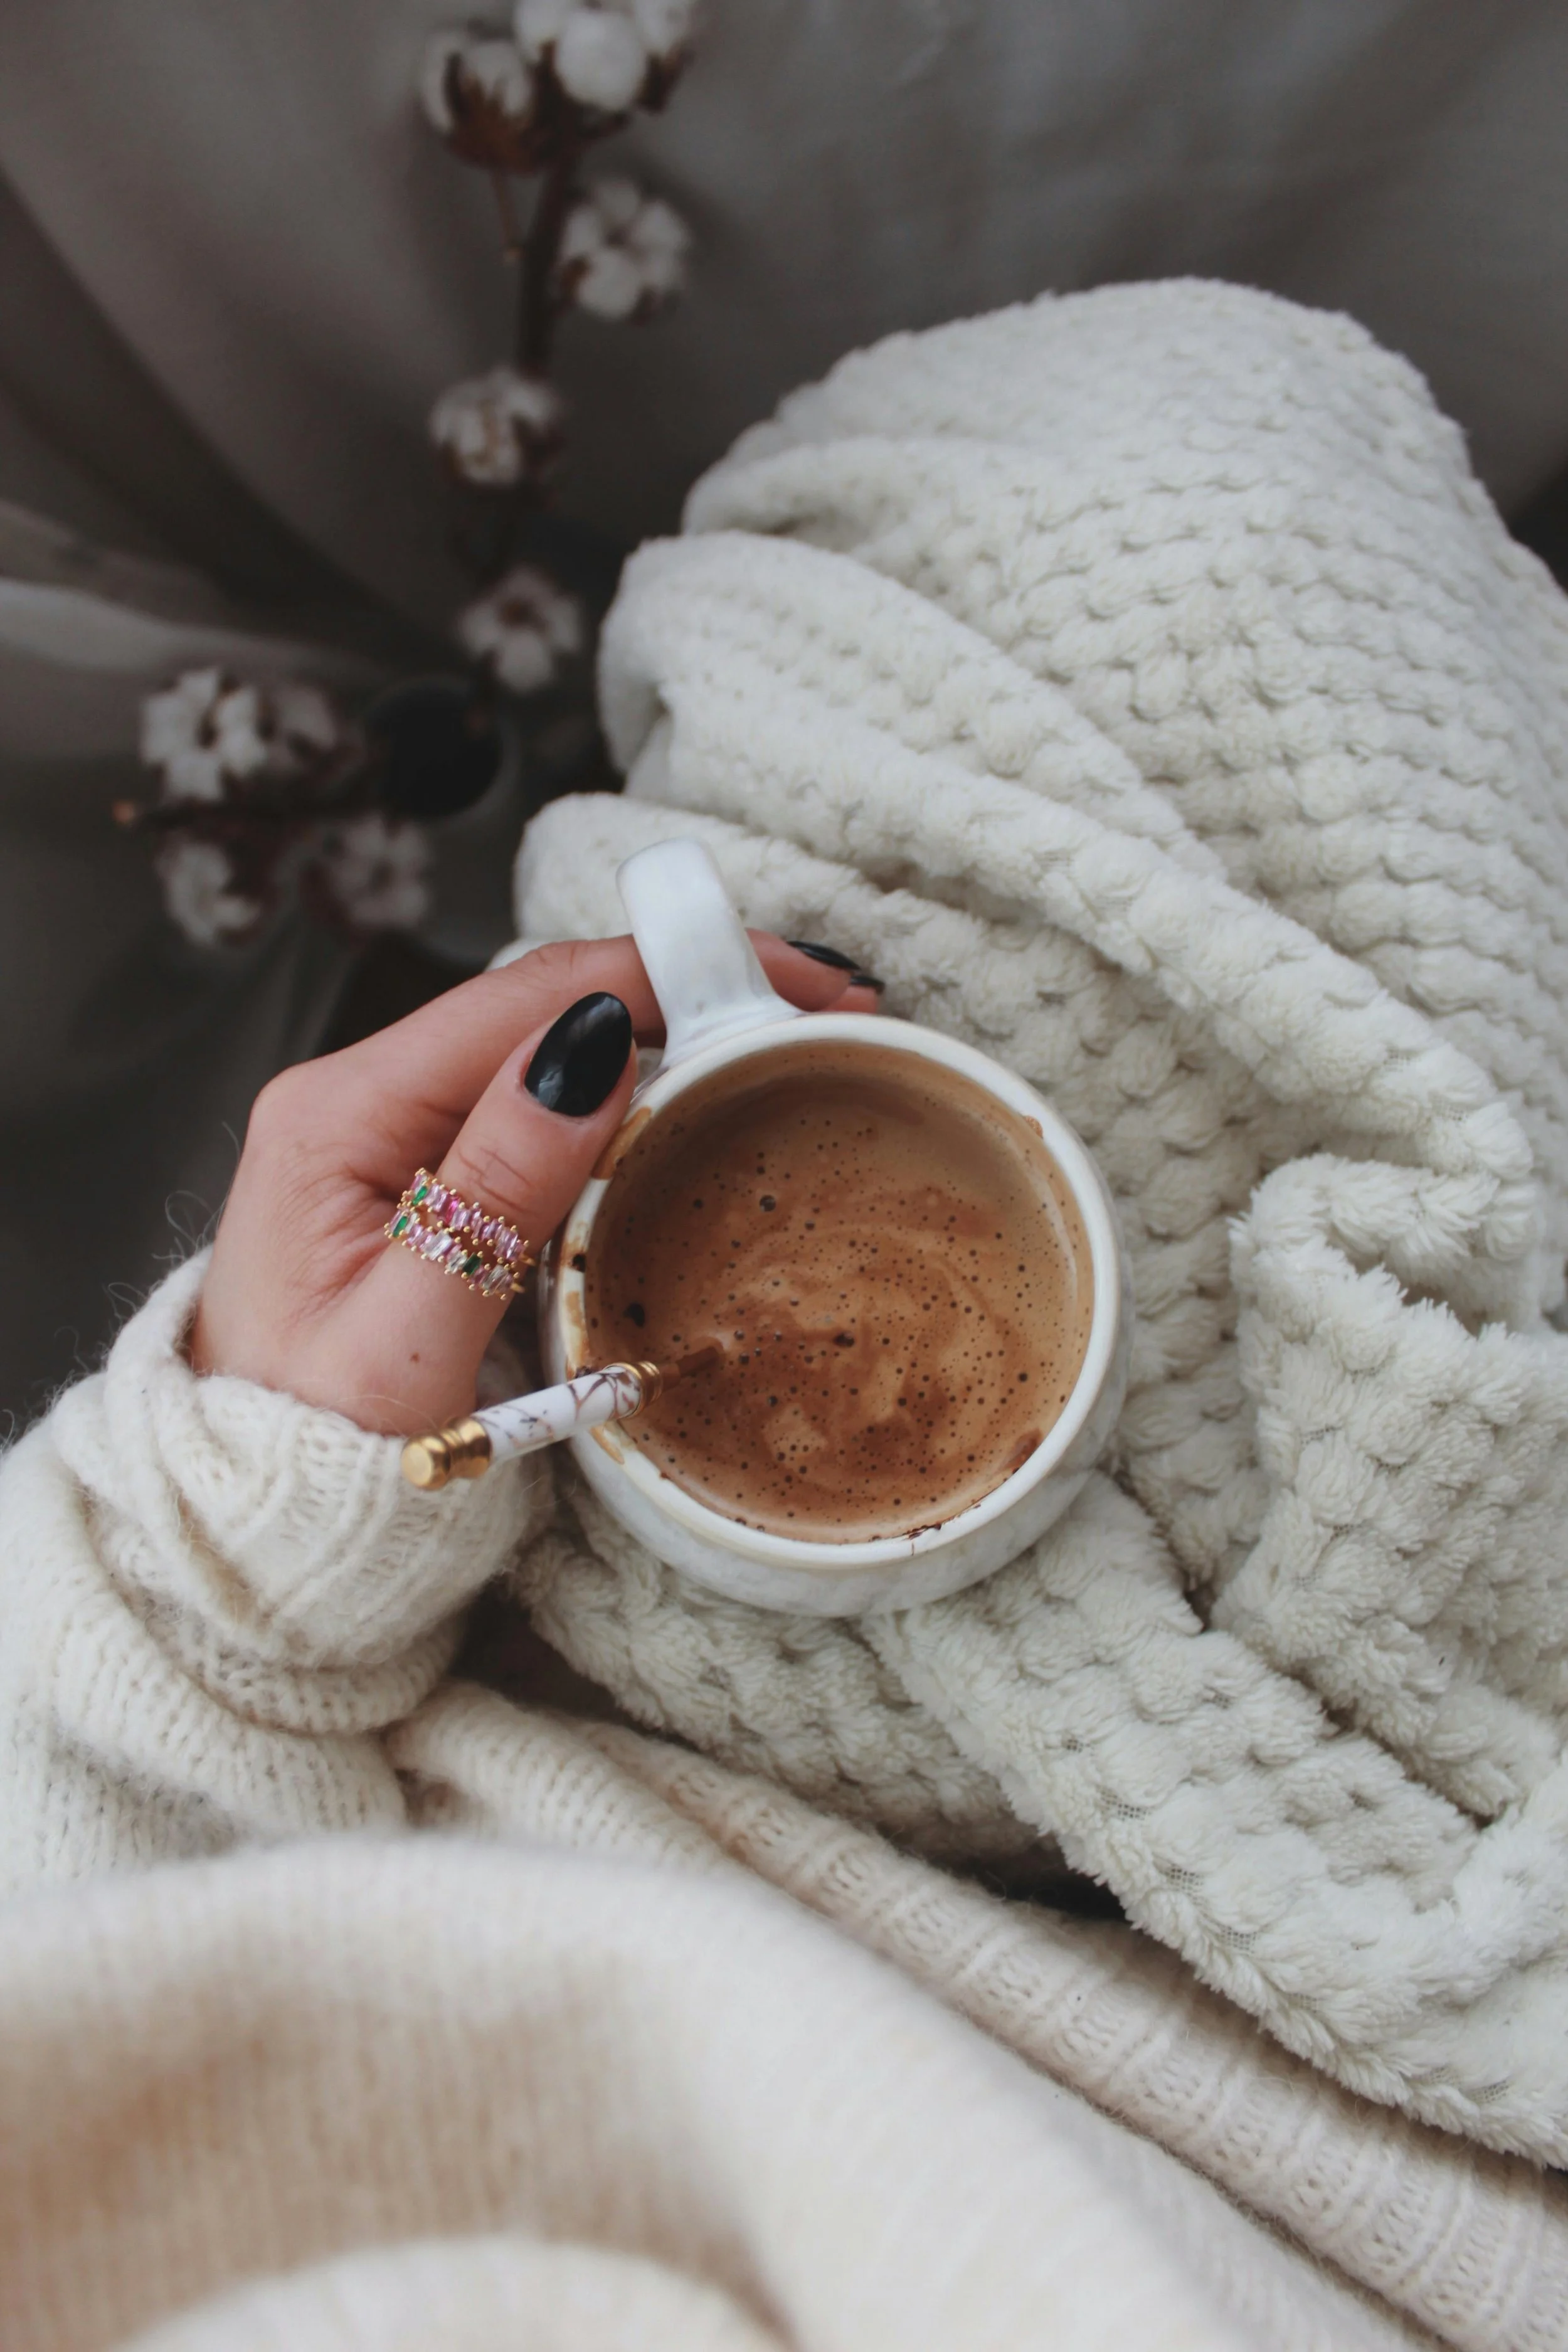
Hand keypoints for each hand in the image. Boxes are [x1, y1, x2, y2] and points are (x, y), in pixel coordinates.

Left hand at [190, 935, 880, 1433]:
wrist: (260, 1520)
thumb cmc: (312, 1448)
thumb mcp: (411, 1334)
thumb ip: (496, 1190)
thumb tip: (592, 1049)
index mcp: (341, 1113)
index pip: (527, 994)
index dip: (667, 968)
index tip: (791, 979)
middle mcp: (358, 1098)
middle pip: (542, 1000)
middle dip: (683, 986)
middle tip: (817, 1011)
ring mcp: (386, 1132)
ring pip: (545, 1048)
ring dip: (662, 1034)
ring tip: (775, 1043)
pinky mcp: (417, 1174)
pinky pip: (532, 1105)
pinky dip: (622, 1094)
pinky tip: (689, 1101)